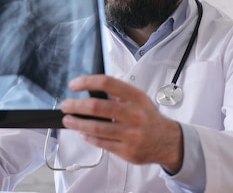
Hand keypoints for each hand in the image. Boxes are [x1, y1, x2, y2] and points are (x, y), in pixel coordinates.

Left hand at [60, 75, 183, 173]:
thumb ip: (117, 93)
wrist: (166, 140)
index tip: (73, 85)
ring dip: (77, 124)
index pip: (107, 83)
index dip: (86, 82)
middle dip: (76, 106)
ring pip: (96, 128)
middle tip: (66, 105)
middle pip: (97, 107)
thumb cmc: (147, 117)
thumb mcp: (138, 98)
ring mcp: (131, 134)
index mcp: (135, 97)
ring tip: (68, 120)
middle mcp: (134, 114)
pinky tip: (82, 133)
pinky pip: (101, 143)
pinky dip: (88, 137)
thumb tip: (89, 89)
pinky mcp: (127, 150)